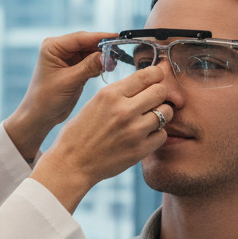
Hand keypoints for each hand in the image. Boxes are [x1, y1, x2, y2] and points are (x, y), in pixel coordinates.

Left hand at [3, 31, 114, 162]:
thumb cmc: (46, 99)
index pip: (80, 37)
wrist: (40, 116)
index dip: (99, 37)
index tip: (117, 37)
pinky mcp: (74, 68)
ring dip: (102, 57)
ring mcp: (67, 58)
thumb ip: (89, 66)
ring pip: (90, 52)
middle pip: (87, 43)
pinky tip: (106, 69)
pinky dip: (98, 65)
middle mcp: (59, 49)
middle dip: (102, 49)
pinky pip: (90, 62)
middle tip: (119, 54)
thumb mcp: (69, 81)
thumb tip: (108, 55)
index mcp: (53, 47)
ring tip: (113, 64)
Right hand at [29, 66, 171, 212]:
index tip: (156, 80)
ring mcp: (134, 131)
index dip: (156, 75)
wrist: (71, 164)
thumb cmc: (79, 133)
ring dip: (161, 114)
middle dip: (160, 94)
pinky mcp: (139, 150)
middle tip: (153, 101)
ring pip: (166, 112)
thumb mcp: (94, 103)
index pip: (147, 75)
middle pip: (161, 91)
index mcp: (110, 94)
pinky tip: (144, 136)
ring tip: (149, 119)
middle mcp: (124, 109)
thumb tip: (144, 84)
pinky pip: (162, 135)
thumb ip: (118, 93)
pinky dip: (156, 134)